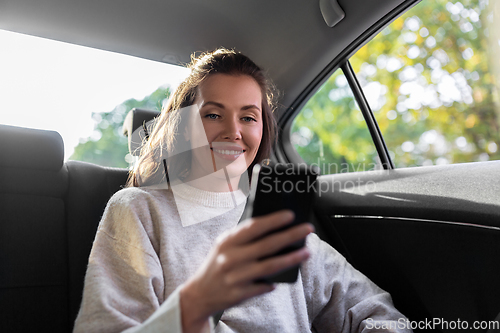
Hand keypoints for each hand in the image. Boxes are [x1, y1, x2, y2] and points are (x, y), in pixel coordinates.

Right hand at [179, 210, 312, 332]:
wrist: (199, 294)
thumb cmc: (217, 264)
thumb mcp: (224, 246)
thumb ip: (244, 237)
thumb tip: (275, 229)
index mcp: (227, 242)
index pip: (253, 227)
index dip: (273, 220)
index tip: (291, 214)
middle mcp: (230, 258)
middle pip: (267, 245)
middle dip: (290, 235)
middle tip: (308, 229)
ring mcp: (235, 277)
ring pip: (270, 266)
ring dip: (291, 258)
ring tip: (307, 252)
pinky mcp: (239, 294)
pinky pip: (264, 286)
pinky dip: (275, 281)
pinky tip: (288, 276)